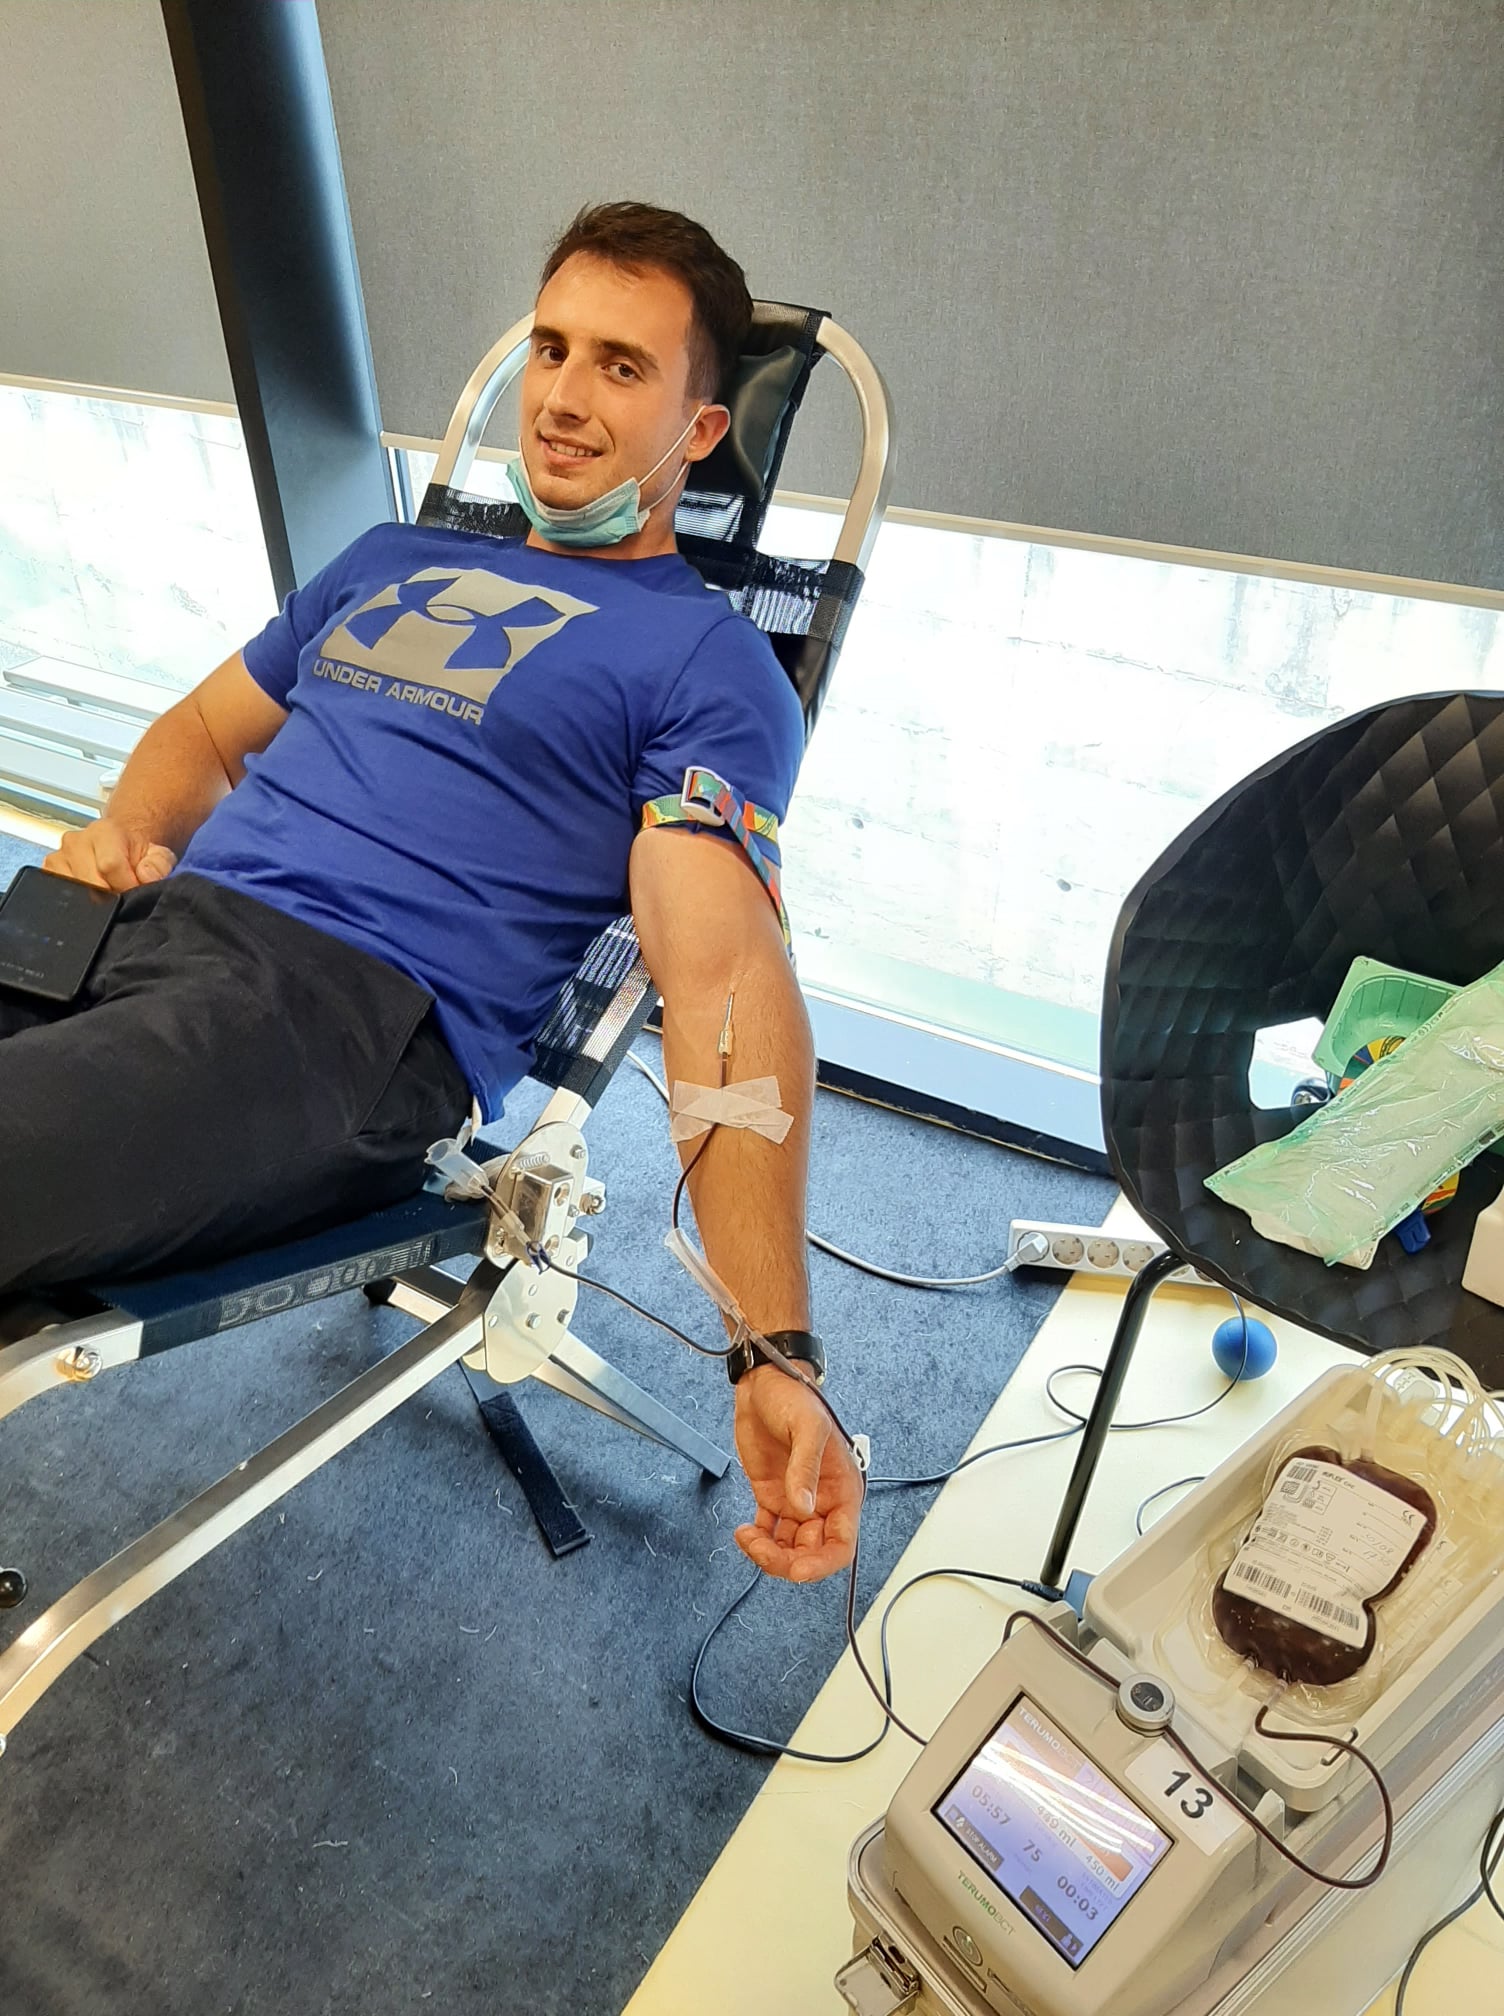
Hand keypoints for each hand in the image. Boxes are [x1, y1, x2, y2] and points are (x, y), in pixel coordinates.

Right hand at [43, 820, 176, 891]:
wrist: (120, 844)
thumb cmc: (136, 852)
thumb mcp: (158, 856)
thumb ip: (158, 866)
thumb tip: (146, 877)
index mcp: (104, 832)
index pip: (109, 865)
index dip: (125, 885)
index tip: (135, 892)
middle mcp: (76, 841)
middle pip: (90, 882)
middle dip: (110, 896)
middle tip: (123, 895)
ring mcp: (59, 856)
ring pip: (75, 890)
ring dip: (93, 898)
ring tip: (109, 891)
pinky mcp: (49, 870)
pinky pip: (60, 891)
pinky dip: (78, 899)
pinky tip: (92, 893)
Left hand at [733, 1363, 862, 1583]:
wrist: (763, 1384)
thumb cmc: (795, 1398)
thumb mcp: (807, 1427)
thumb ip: (805, 1468)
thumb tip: (803, 1507)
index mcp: (842, 1490)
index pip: (842, 1543)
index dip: (823, 1564)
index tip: (798, 1570)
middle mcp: (822, 1502)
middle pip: (813, 1553)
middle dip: (789, 1562)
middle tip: (762, 1552)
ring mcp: (796, 1502)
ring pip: (789, 1549)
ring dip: (769, 1554)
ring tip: (748, 1538)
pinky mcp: (772, 1497)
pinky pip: (768, 1533)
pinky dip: (756, 1541)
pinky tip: (744, 1532)